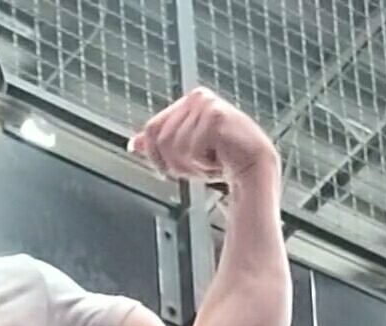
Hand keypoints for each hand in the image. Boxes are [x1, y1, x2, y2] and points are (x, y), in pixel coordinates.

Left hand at [129, 88, 278, 186]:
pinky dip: (202, 164)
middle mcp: (196, 97)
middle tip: (201, 162)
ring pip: (174, 147)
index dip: (159, 157)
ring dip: (192, 165)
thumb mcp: (183, 153)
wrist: (252, 169)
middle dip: (176, 162)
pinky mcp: (215, 116)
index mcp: (188, 101)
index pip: (151, 130)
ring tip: (212, 160)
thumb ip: (158, 144)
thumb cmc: (221, 160)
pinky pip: (190, 150)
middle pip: (160, 139)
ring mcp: (206, 104)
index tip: (181, 164)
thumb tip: (133, 143)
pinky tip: (220, 158)